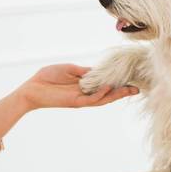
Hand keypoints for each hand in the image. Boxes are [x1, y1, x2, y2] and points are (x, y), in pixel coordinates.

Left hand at [18, 64, 138, 110]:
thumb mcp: (70, 69)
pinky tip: (108, 88)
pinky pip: (91, 99)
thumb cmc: (47, 77)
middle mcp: (85, 93)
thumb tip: (98, 70)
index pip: (105, 84)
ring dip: (116, 94)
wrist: (32, 88)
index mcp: (84, 85)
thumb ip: (84, 71)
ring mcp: (81, 99)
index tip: (131, 78)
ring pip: (103, 98)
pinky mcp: (75, 102)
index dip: (117, 82)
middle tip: (138, 88)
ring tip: (130, 89)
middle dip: (123, 91)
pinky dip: (100, 94)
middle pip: (108, 94)